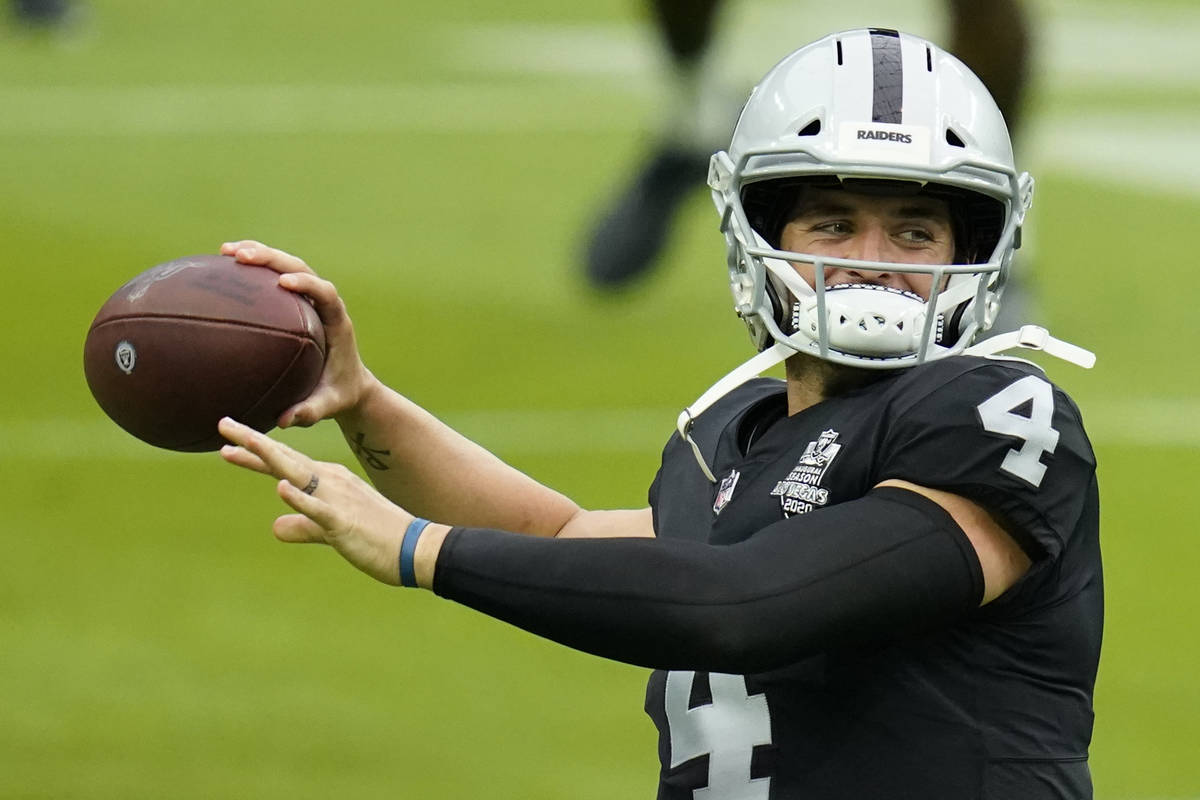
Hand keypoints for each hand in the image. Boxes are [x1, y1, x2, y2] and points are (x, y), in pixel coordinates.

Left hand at [219, 416, 409, 584]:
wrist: (416, 548)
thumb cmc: (378, 538)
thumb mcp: (332, 532)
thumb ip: (304, 527)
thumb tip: (276, 527)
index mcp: (328, 482)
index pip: (284, 464)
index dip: (255, 455)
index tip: (227, 445)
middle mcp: (330, 482)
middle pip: (284, 459)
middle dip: (253, 442)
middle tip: (224, 423)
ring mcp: (337, 500)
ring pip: (297, 474)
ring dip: (270, 457)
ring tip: (245, 442)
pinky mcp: (343, 522)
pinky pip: (318, 508)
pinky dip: (299, 497)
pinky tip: (281, 487)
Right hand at [220, 240, 376, 427]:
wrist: (349, 385)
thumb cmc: (339, 394)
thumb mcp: (328, 405)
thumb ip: (311, 411)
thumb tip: (285, 421)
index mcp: (337, 323)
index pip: (326, 294)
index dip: (307, 284)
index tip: (283, 282)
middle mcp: (324, 305)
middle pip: (302, 269)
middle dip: (272, 258)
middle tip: (240, 256)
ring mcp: (309, 301)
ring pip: (287, 266)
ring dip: (260, 254)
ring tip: (226, 251)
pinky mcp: (296, 302)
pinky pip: (274, 279)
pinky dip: (252, 270)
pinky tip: (221, 266)